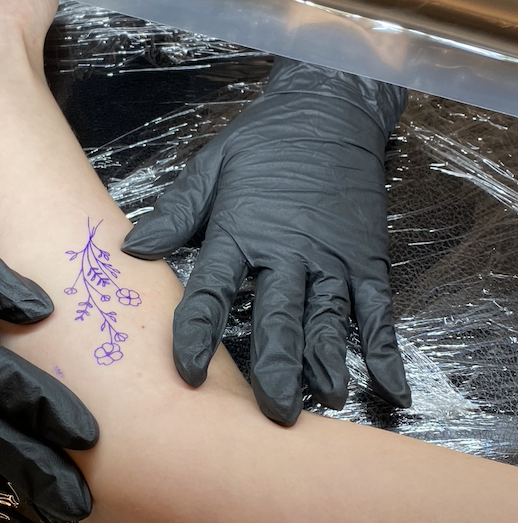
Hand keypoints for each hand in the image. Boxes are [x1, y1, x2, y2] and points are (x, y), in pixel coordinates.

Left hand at [122, 60, 410, 424]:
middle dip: (276, 367)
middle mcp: (288, 253)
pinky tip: (391, 389)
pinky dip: (385, 352)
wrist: (329, 110)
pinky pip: (378, 313)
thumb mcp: (210, 170)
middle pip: (279, 317)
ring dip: (327, 362)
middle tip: (274, 412)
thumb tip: (130, 249)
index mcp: (240, 233)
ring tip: (327, 399)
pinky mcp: (366, 261)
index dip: (197, 334)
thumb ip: (176, 215)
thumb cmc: (263, 142)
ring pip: (328, 320)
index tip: (187, 375)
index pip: (213, 292)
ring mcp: (331, 260)